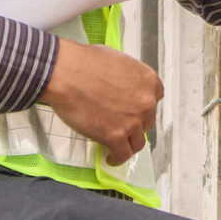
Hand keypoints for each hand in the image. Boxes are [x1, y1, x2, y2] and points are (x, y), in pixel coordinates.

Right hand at [40, 38, 162, 165]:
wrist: (65, 72)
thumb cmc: (83, 63)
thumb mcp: (117, 60)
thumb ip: (128, 77)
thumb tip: (123, 86)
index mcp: (148, 80)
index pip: (155, 99)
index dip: (143, 107)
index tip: (135, 112)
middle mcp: (146, 101)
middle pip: (147, 121)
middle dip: (135, 125)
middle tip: (122, 126)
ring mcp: (132, 120)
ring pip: (137, 142)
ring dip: (127, 144)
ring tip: (118, 146)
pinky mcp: (116, 136)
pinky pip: (122, 154)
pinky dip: (117, 158)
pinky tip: (110, 157)